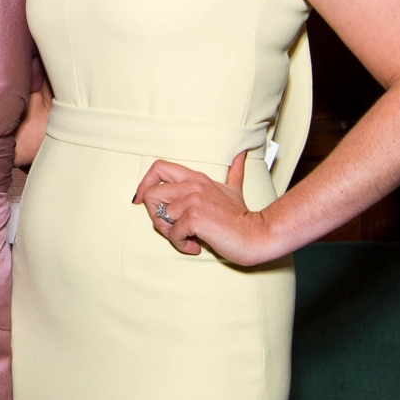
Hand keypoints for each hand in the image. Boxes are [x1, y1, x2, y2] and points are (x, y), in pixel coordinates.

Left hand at [132, 151, 279, 266]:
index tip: (143, 200)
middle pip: (150, 194)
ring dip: (171, 234)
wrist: (256, 234)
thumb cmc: (242, 216)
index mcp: (196, 178)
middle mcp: (192, 185)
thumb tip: (241, 154)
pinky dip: (181, 244)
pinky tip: (195, 245)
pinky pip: (173, 234)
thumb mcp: (234, 189)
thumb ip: (234, 172)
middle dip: (154, 216)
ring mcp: (193, 201)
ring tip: (188, 238)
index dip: (145, 184)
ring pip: (160, 218)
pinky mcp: (195, 218)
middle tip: (170, 228)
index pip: (158, 167)